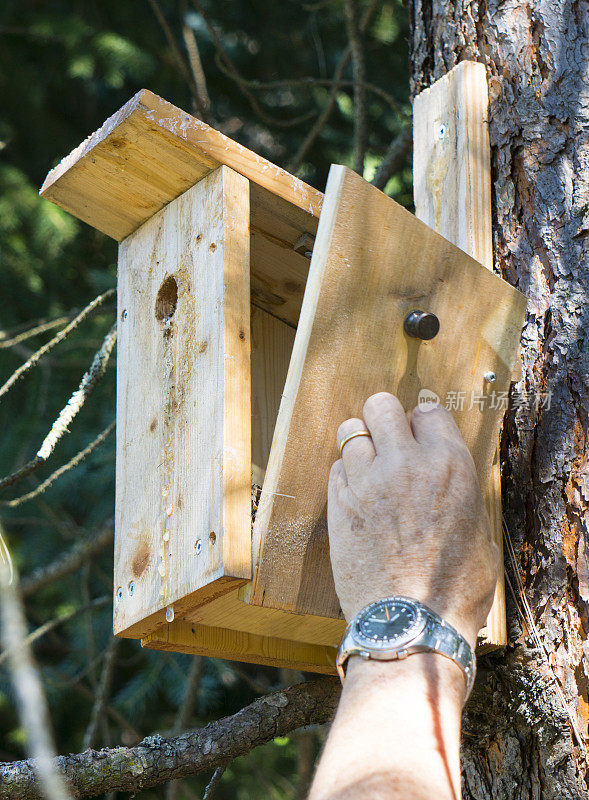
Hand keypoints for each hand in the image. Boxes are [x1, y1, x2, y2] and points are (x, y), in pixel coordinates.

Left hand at [328, 392, 498, 647]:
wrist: (410, 625)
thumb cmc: (455, 589)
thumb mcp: (479, 533)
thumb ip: (459, 494)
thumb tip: (449, 483)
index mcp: (449, 466)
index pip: (428, 410)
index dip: (423, 422)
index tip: (420, 435)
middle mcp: (406, 464)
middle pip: (382, 405)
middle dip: (385, 417)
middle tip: (389, 439)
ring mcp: (367, 482)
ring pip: (350, 430)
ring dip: (360, 443)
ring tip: (369, 466)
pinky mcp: (338, 504)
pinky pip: (336, 468)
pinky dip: (345, 475)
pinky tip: (357, 495)